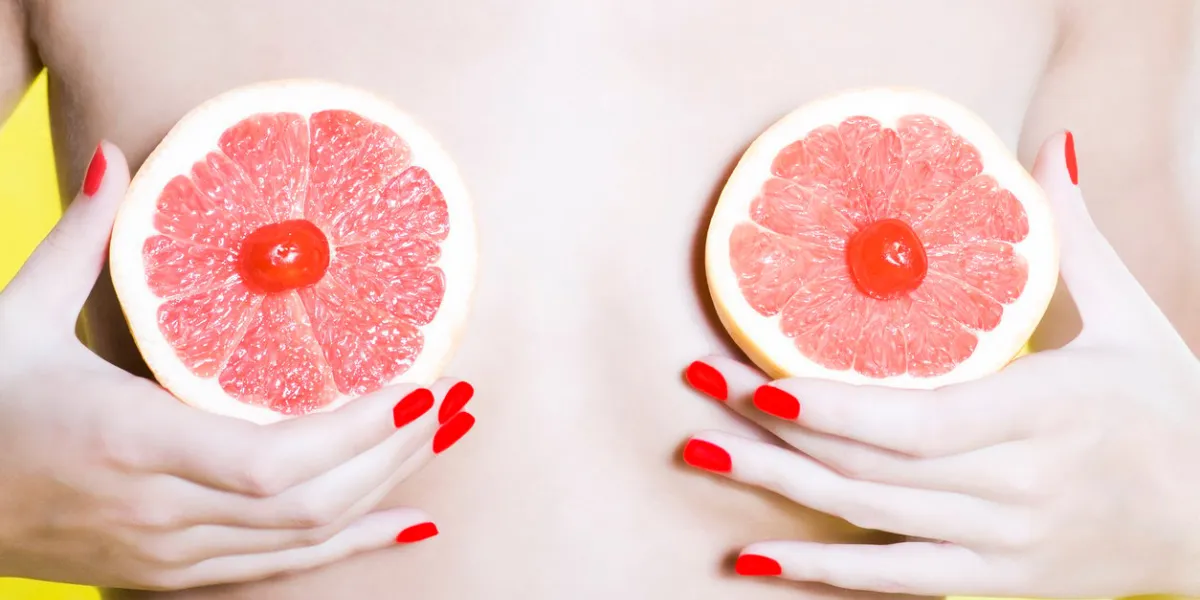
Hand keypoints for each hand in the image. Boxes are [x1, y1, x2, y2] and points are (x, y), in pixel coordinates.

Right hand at [0, 142, 476, 590]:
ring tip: (447, 439)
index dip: (356, 434)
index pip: (271, 460)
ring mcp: (167, 553)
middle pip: (309, 502)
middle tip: (457, 400)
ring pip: (304, 537)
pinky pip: (280, 568)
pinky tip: (408, 524)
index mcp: (127, 440)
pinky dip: (352, 546)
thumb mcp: (15, 318)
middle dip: (396, 452)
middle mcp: (157, 511)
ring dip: (387, 489)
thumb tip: (113, 157)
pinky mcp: (171, 572)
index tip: (420, 387)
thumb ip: (80, 240)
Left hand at [681, 132, 1199, 596]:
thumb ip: (1077, 239)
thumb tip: (1048, 149)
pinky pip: (894, 578)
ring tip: (702, 454)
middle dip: (772, 427)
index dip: (828, 407)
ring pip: (868, 515)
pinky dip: (822, 570)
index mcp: (1044, 412)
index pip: (915, 420)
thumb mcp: (1132, 321)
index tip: (753, 376)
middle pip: (869, 462)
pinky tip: (756, 559)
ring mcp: (1001, 541)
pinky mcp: (995, 578)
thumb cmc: (1171, 411)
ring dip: (777, 488)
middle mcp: (1014, 485)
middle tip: (697, 388)